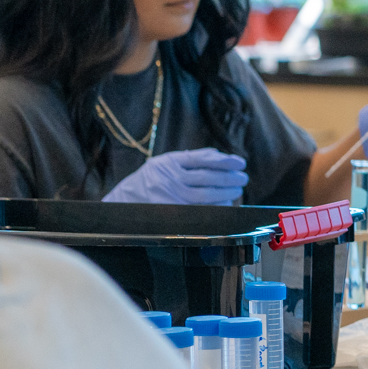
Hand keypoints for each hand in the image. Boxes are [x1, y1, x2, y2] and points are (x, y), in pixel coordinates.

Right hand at [104, 148, 248, 204]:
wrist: (124, 201)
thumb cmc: (152, 179)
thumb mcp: (166, 163)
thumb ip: (191, 158)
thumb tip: (219, 155)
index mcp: (167, 162)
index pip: (201, 159)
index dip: (224, 161)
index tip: (240, 162)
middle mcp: (168, 179)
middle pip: (206, 177)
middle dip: (229, 178)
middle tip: (243, 178)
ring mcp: (169, 197)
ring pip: (205, 195)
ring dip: (225, 193)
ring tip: (237, 190)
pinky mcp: (171, 213)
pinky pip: (200, 211)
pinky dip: (216, 207)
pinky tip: (226, 203)